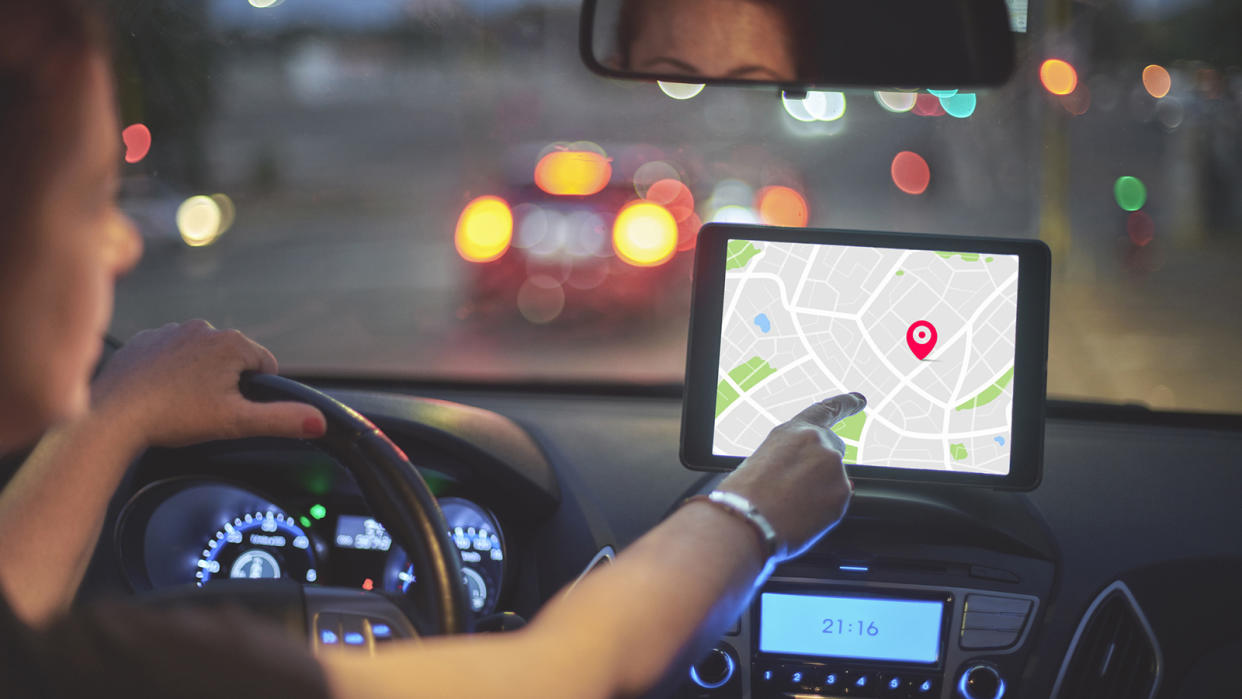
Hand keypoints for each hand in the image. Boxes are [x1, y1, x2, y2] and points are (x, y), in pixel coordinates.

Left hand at [91, 320, 325, 447]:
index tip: (236, 409)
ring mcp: (169, 331)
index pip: (265, 364)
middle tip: (207, 411)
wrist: (111, 415)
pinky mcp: (142, 341)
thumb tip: (319, 421)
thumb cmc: (174, 417)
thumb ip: (281, 419)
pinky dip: (169, 371)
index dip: (257, 391)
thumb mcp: (237, 423)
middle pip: (232, 358)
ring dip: (199, 375)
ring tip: (181, 404)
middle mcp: (202, 328)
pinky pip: (168, 354)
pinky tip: (159, 394)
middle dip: (227, 382)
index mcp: (230, 343)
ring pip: (200, 355)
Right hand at [717, 392, 865, 560]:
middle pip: (833, 452)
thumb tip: (812, 476)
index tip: (860, 400)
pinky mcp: (842, 492)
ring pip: (833, 480)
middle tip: (796, 490)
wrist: (747, 519)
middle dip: (821, 469)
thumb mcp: (764, 461)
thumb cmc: (746, 494)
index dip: (846, 403)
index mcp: (794, 431)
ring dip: (820, 492)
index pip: (826, 410)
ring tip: (791, 506)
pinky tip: (802, 515)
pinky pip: (837, 501)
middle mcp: (818, 442)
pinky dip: (824, 509)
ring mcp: (833, 467)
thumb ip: (793, 458)